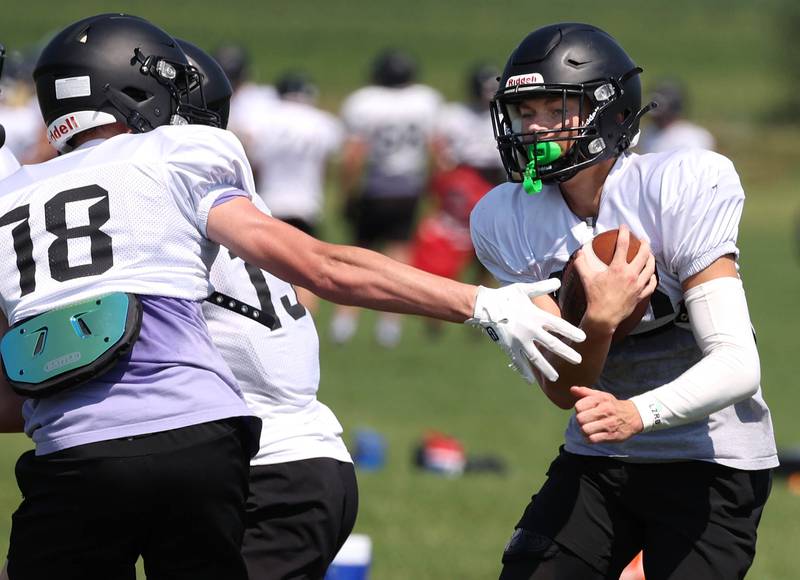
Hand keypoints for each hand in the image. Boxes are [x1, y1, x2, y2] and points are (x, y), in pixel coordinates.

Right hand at [467, 280, 586, 382]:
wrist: (484, 306)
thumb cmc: (505, 296)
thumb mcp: (524, 289)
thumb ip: (542, 287)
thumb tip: (558, 280)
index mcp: (536, 316)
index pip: (558, 325)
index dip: (571, 332)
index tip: (583, 338)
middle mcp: (530, 330)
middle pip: (552, 344)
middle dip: (566, 353)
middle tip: (578, 361)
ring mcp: (519, 341)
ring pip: (536, 358)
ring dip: (547, 368)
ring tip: (556, 378)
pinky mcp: (509, 347)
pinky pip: (518, 361)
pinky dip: (524, 372)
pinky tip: (531, 381)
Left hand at [571, 386, 642, 442]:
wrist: (633, 416)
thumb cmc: (613, 405)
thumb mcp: (601, 395)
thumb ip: (585, 392)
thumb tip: (572, 389)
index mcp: (601, 400)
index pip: (578, 406)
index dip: (579, 410)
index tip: (584, 411)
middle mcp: (605, 411)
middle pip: (580, 419)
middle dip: (580, 421)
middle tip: (586, 421)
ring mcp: (609, 424)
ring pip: (585, 430)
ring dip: (584, 431)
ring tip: (588, 429)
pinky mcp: (611, 436)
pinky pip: (592, 439)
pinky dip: (589, 439)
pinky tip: (593, 435)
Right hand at [573, 225, 656, 332]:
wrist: (603, 317)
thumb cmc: (595, 298)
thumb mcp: (586, 278)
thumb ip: (581, 264)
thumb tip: (579, 253)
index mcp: (618, 268)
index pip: (623, 245)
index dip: (624, 233)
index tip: (624, 227)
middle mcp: (630, 275)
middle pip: (643, 254)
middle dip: (644, 244)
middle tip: (642, 240)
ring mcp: (638, 285)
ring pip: (650, 268)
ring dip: (651, 259)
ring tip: (649, 254)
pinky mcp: (640, 295)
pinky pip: (651, 285)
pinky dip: (652, 278)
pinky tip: (651, 275)